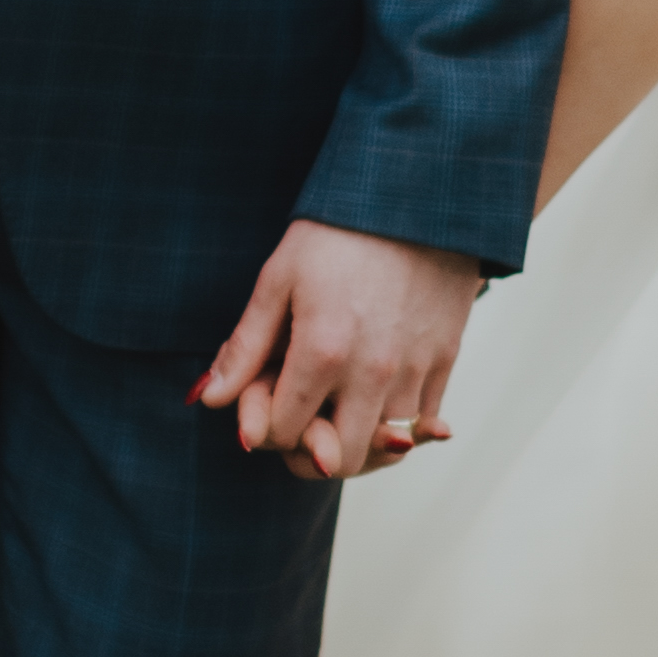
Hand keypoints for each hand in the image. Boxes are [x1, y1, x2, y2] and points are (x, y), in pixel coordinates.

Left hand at [195, 222, 479, 482]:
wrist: (416, 197)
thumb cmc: (339, 232)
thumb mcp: (279, 279)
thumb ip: (246, 347)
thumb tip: (211, 399)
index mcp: (321, 352)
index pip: (282, 433)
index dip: (264, 427)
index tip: (265, 402)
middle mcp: (371, 373)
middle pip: (336, 459)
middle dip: (309, 451)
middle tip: (299, 424)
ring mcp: (413, 371)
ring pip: (384, 448)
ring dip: (357, 440)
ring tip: (339, 411)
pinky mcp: (445, 361)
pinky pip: (421, 424)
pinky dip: (398, 426)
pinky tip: (377, 399)